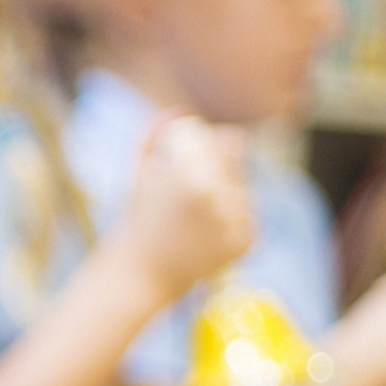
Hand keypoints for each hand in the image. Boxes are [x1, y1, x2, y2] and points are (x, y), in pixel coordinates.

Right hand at [105, 114, 251, 300]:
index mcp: (191, 171)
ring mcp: (233, 221)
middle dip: (222, 177)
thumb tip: (179, 110)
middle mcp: (216, 194)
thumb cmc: (136, 221)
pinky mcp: (244, 244)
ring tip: (197, 223)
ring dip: (229, 203)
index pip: (232, 142)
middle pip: (240, 169)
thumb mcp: (139, 172)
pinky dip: (235, 228)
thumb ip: (155, 136)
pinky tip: (207, 239)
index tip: (201, 162)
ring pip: (247, 196)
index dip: (218, 148)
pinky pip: (250, 223)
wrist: (140, 275)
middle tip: (194, 200)